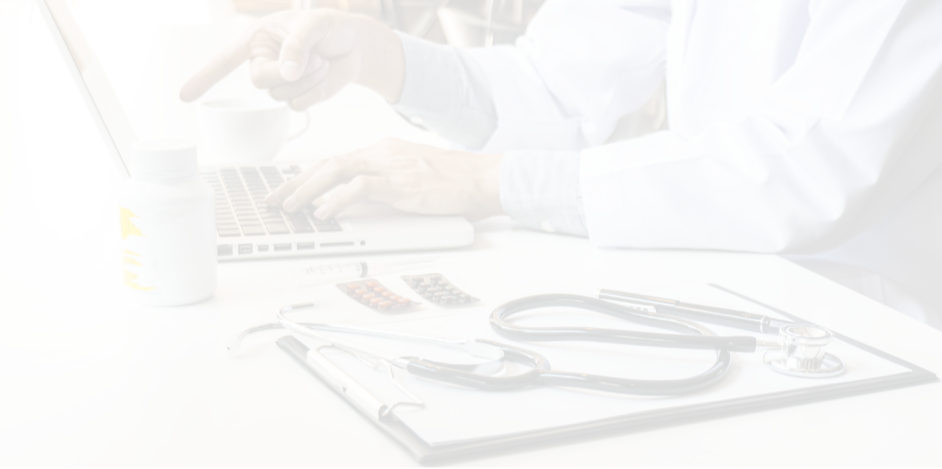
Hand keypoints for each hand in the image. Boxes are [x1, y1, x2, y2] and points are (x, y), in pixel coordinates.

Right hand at [179, 9, 404, 107]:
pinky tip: (324, 75)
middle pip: (260, 81)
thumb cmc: (330, 28)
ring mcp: (281, 82)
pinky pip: (298, 105)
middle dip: (288, 72)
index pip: (225, 59)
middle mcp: (265, 63)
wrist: (356, 45)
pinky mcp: (299, 97)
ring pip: (281, 95)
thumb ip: (296, 44)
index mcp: (258, 40)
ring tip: (322, 61)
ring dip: (308, 79)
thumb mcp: (314, 25)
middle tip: (313, 58)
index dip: (204, 77)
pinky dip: (315, 92)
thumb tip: (286, 72)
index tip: (184, 96)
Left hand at [266, 138, 504, 220]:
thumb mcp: (412, 178)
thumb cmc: (454, 182)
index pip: (336, 161)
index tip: (288, 191)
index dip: (307, 177)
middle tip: (274, 200)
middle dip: (296, 183)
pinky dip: (337, 199)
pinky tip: (324, 212)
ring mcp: (390, 166)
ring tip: (291, 207)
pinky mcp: (400, 182)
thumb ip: (385, 184)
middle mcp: (382, 153)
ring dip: (308, 190)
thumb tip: (359, 201)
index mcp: (383, 151)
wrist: (482, 179)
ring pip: (336, 171)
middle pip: (327, 164)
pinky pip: (359, 188)